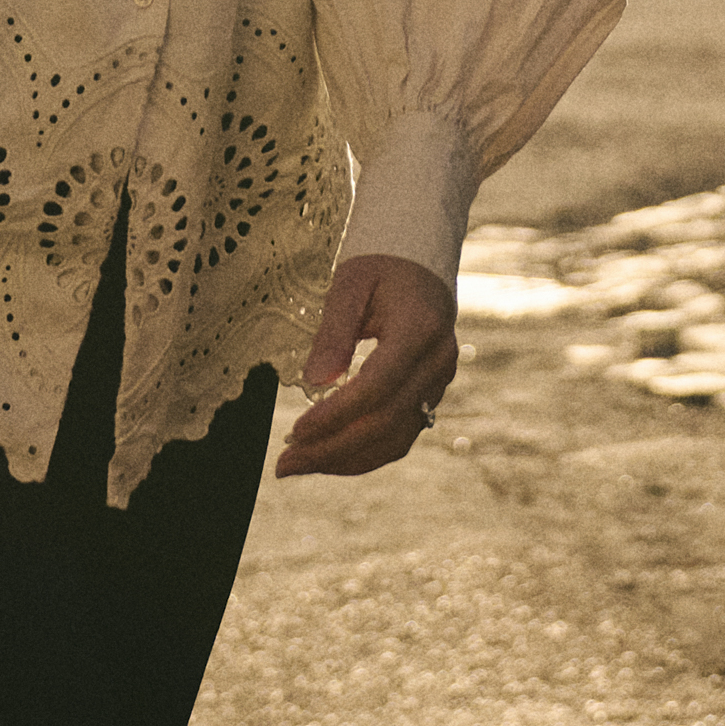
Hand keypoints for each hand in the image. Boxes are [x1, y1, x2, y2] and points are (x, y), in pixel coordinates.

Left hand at [275, 255, 457, 477]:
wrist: (421, 261)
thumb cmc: (381, 265)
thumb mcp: (350, 285)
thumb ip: (333, 333)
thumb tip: (313, 382)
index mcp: (420, 328)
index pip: (377, 386)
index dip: (335, 415)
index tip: (295, 431)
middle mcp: (437, 361)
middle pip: (386, 421)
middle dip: (333, 449)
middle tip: (285, 463)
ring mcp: (439, 381)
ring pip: (397, 439)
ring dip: (346, 459)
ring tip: (300, 463)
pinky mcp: (431, 393)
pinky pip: (401, 435)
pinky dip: (365, 452)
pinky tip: (330, 455)